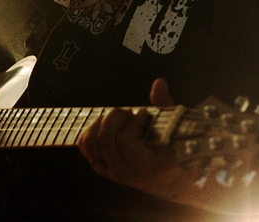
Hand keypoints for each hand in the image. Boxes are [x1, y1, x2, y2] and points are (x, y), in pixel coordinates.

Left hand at [77, 79, 197, 200]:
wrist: (166, 177)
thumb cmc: (172, 149)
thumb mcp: (174, 128)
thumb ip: (164, 105)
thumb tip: (159, 82)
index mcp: (146, 167)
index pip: (124, 139)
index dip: (132, 121)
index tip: (143, 113)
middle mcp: (124, 173)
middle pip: (105, 138)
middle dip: (115, 117)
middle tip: (129, 113)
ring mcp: (110, 172)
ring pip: (91, 142)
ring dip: (101, 122)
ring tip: (118, 119)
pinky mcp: (100, 166)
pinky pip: (84, 146)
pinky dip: (91, 130)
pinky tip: (107, 124)